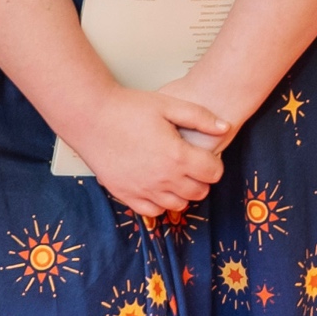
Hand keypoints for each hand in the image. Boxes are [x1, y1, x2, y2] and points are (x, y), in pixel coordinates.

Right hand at [69, 80, 224, 221]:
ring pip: (178, 205)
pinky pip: (153, 211)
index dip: (214, 164)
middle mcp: (163, 178)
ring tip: (175, 175)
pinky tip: (158, 186)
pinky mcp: (126, 195)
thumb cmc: (128, 108)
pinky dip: (160, 203)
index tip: (206, 156)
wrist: (91, 117)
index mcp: (177, 156)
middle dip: (201, 179)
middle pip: (199, 192)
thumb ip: (200, 117)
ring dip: (182, 193)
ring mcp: (144, 190)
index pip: (213, 173)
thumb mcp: (168, 104)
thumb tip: (225, 128)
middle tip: (192, 165)